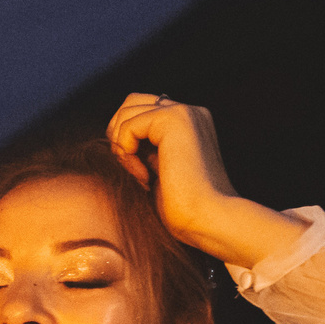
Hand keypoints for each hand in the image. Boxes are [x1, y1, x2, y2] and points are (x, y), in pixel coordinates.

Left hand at [107, 93, 238, 243]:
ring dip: (122, 147)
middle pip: (130, 103)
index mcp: (189, 124)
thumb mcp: (157, 172)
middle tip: (132, 170)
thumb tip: (114, 136)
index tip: (139, 174)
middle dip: (119, 136)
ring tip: (141, 176)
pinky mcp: (174, 118)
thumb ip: (143, 149)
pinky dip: (126, 152)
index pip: (141, 111)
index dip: (126, 140)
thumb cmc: (183, 209)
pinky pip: (127, 125)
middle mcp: (190, 112)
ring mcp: (184, 112)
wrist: (210, 220)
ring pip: (126, 113)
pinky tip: (145, 176)